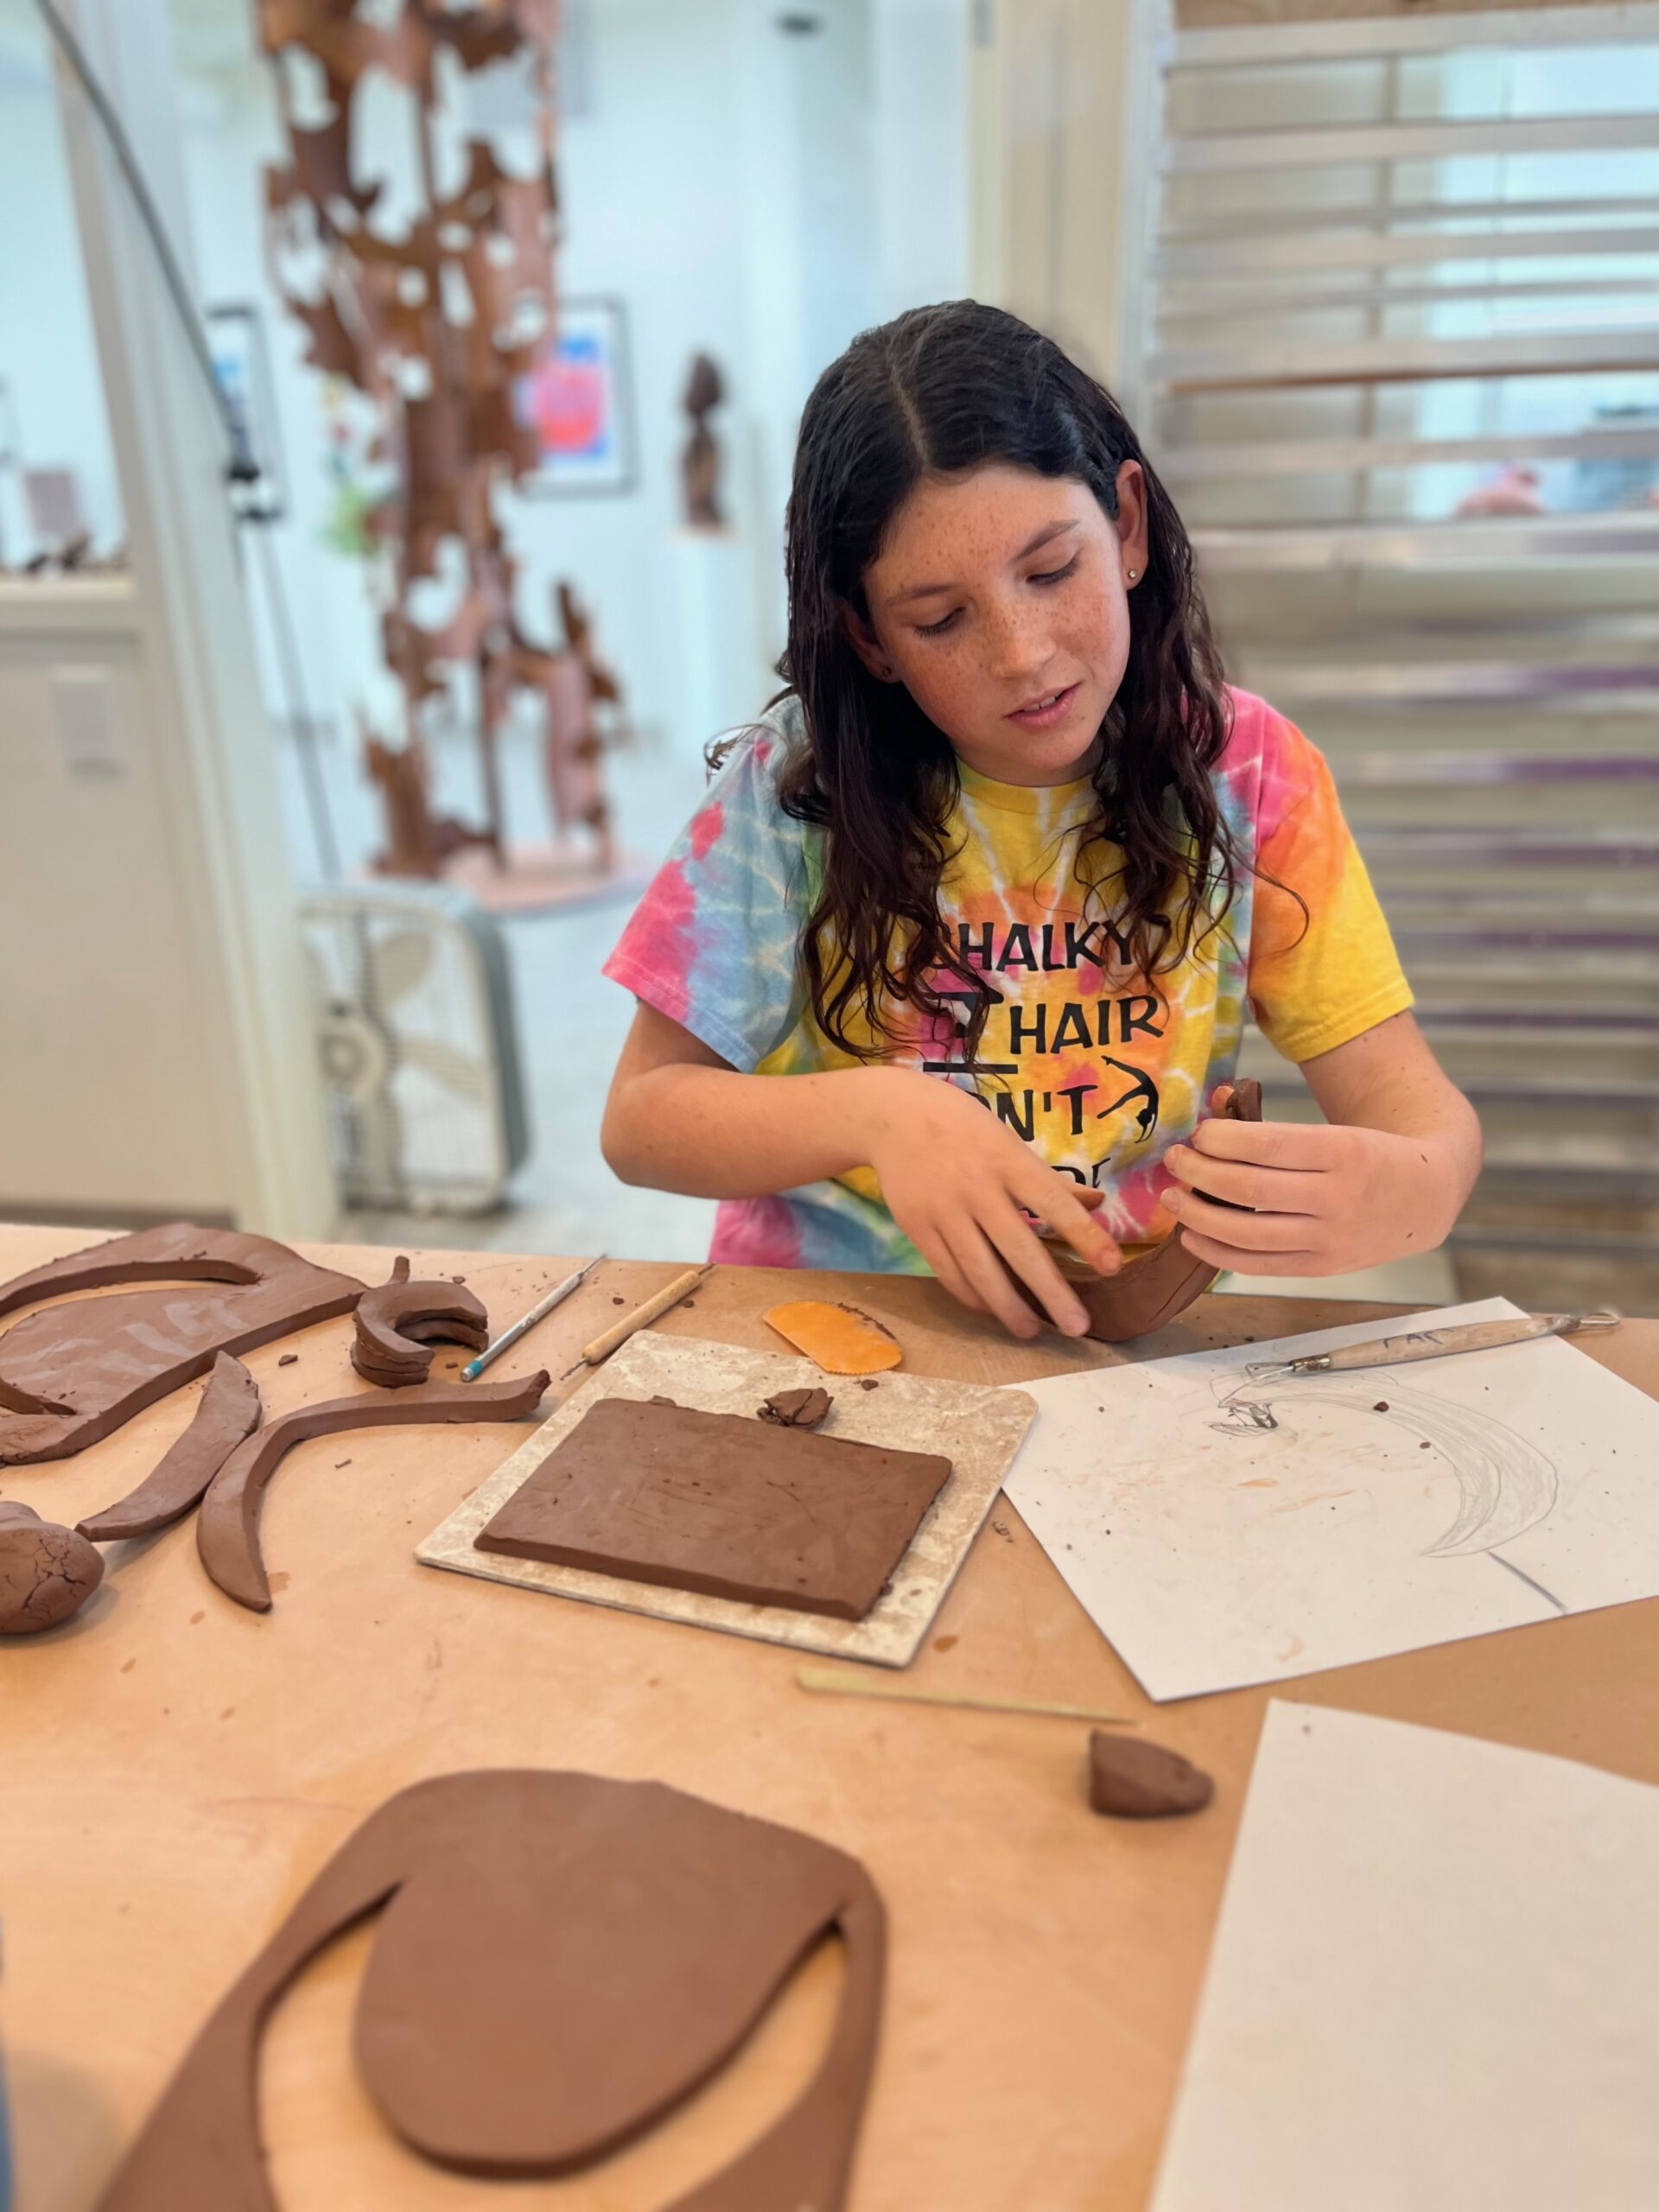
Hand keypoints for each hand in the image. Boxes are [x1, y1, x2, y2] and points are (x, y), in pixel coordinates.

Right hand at [859, 1070, 1120, 1338]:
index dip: (1086, 1235)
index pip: (1055, 1203)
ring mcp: (945, 1211)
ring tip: (1030, 1331)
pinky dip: (971, 1296)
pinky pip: (948, 1272)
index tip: (1113, 1266)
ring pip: (980, 1270)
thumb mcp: (1010, 1143)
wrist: (895, 1118)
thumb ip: (1050, 1180)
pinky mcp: (917, 1228)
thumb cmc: (965, 1129)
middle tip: (1078, 1326)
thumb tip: (1097, 1203)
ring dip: (1008, 1307)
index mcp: (1009, 1162)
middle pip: (1019, 1249)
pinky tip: (991, 1310)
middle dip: (1051, 1292)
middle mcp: (978, 1189)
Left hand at [1159, 1091, 1458, 1276]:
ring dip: (1198, 1215)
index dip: (1221, 1140)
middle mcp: (1338, 1198)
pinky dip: (1218, 1252)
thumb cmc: (1372, 1156)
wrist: (1428, 1197)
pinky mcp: (1322, 1267)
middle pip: (1251, 1190)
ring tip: (1173, 1198)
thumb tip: (1215, 1105)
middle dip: (1200, 1173)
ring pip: (1248, 1233)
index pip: (1268, 1146)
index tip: (1199, 1134)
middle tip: (1174, 1159)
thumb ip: (1279, 1131)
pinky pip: (1259, 1265)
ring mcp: (1330, 1238)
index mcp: (1344, 1151)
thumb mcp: (1339, 1130)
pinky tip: (1193, 1234)